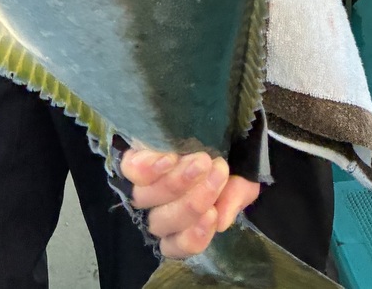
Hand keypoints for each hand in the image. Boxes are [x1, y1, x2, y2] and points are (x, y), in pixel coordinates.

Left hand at [121, 146, 259, 259]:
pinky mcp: (133, 160)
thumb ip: (234, 199)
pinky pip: (130, 170)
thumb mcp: (242, 181)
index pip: (181, 245)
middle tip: (219, 172)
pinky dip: (147, 168)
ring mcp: (143, 186)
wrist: (225, 125)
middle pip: (162, 222)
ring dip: (176, 183)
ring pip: (146, 199)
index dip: (194, 237)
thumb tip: (221, 221)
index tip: (213, 214)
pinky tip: (168, 160)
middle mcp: (159, 211)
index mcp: (184, 226)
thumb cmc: (231, 161)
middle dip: (193, 202)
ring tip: (202, 162)